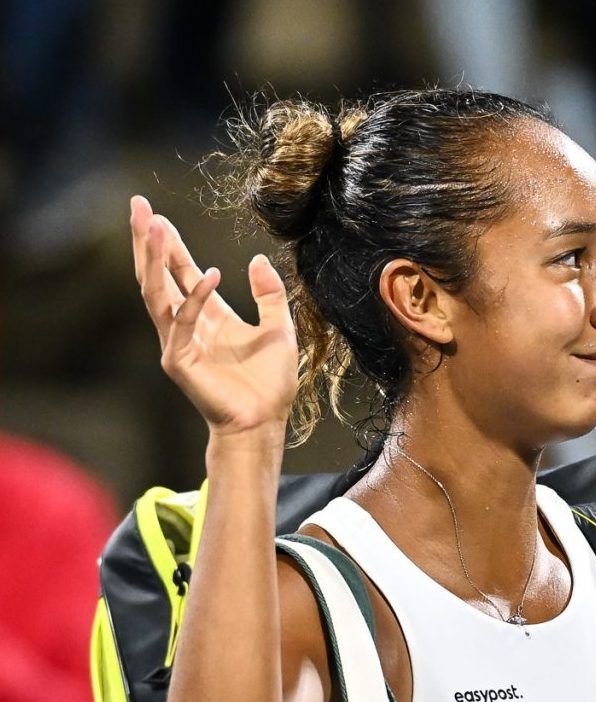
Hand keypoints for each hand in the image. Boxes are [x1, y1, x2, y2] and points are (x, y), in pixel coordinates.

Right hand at [130, 196, 297, 436]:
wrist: (264, 422)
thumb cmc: (270, 383)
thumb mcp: (279, 329)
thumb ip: (269, 295)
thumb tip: (258, 259)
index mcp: (208, 315)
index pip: (181, 272)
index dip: (170, 244)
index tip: (157, 215)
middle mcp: (187, 324)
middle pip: (158, 275)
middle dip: (147, 241)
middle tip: (138, 207)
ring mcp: (178, 342)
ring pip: (157, 292)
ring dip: (154, 259)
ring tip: (153, 226)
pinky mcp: (179, 361)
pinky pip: (183, 322)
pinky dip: (194, 298)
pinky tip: (209, 275)